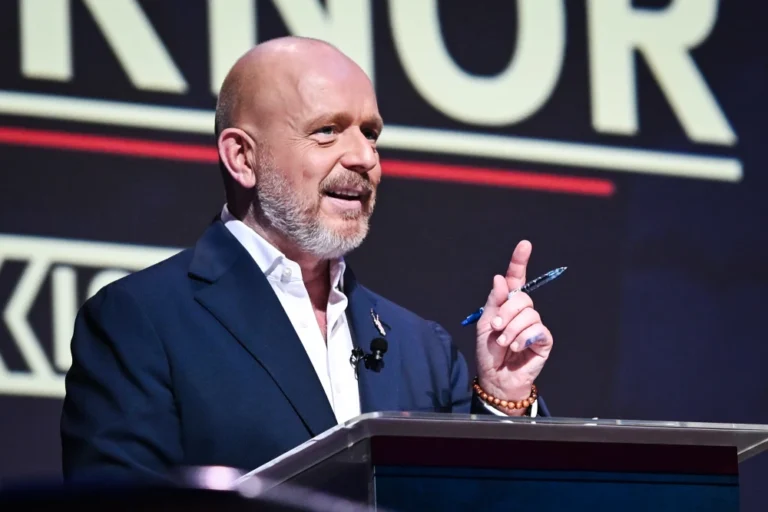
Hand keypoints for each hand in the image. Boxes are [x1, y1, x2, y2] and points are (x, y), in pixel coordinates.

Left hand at [475, 240, 552, 414]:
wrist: (495, 377)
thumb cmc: (489, 351)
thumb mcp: (485, 324)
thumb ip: (494, 301)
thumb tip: (500, 278)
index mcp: (507, 303)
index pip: (515, 279)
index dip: (519, 261)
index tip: (524, 245)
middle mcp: (523, 311)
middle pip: (522, 297)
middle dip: (505, 313)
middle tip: (496, 328)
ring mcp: (534, 324)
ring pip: (529, 314)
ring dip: (511, 330)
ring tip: (504, 343)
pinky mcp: (543, 339)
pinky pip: (536, 330)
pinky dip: (523, 338)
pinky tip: (516, 348)